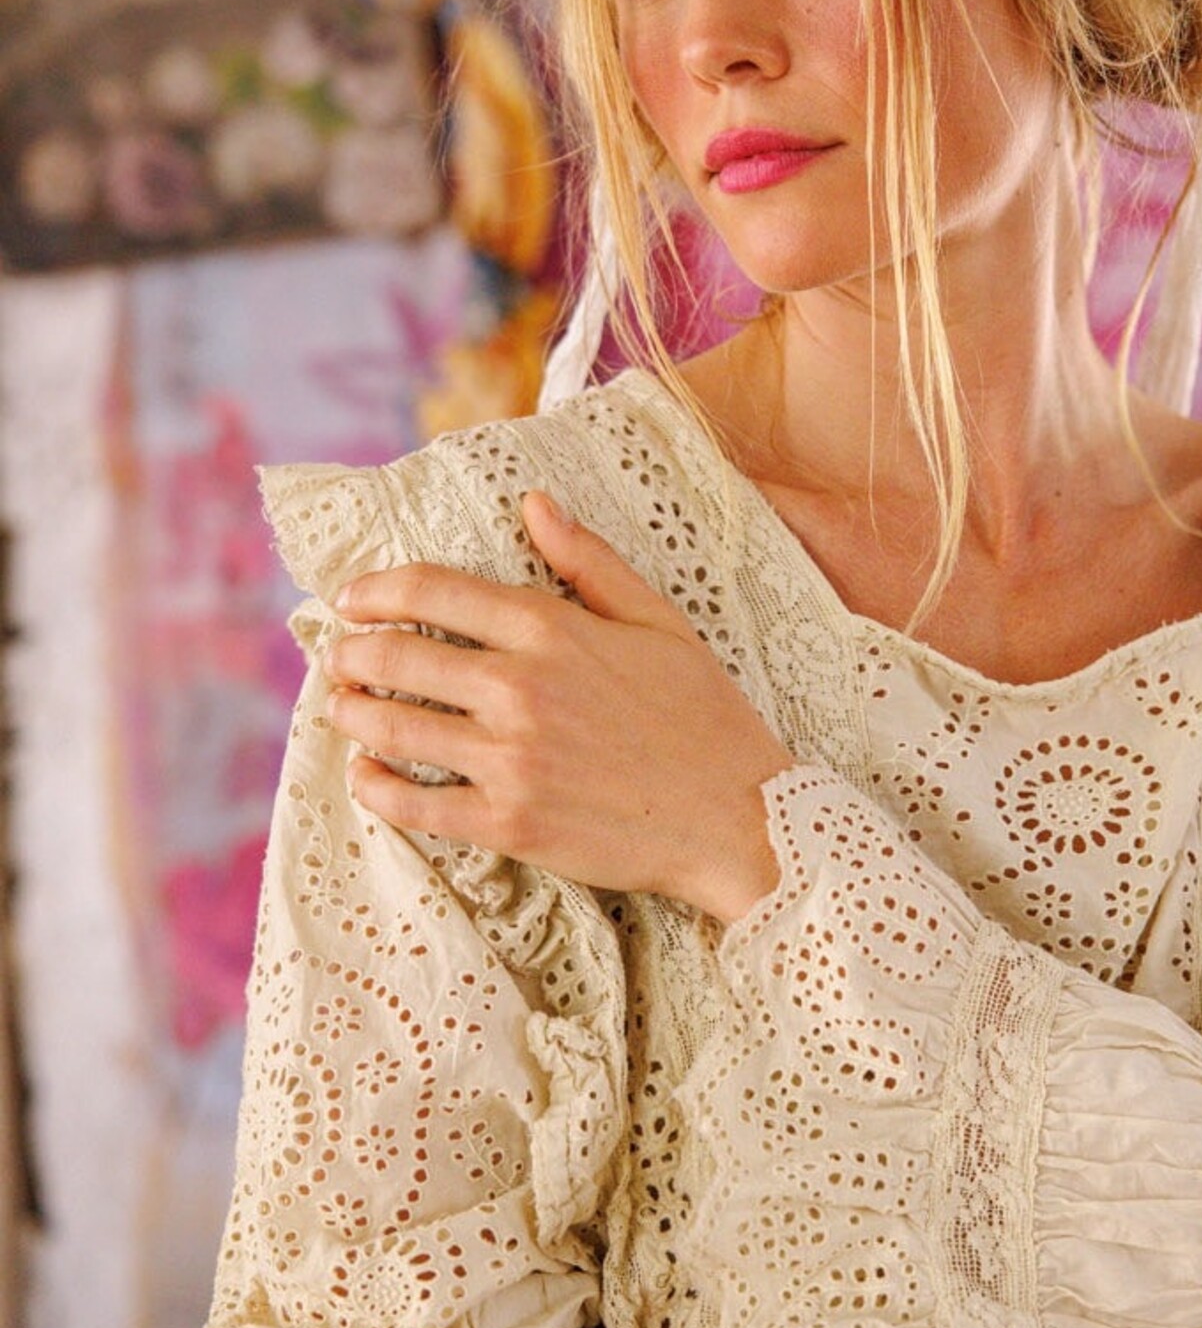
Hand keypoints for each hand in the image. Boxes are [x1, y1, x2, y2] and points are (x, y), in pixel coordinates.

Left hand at [322, 492, 793, 920]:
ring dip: (351, 712)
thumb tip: (534, 503)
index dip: (378, 590)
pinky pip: (416, 804)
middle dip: (353, 653)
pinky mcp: (509, 824)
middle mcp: (520, 689)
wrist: (739, 819)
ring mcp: (510, 759)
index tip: (352, 598)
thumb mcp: (660, 622)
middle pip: (400, 656)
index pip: (436, 591)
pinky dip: (377, 787)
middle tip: (337, 657)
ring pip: (394, 727)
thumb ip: (590, 561)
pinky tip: (366, 775)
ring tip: (338, 706)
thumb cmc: (706, 718)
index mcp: (554, 630)